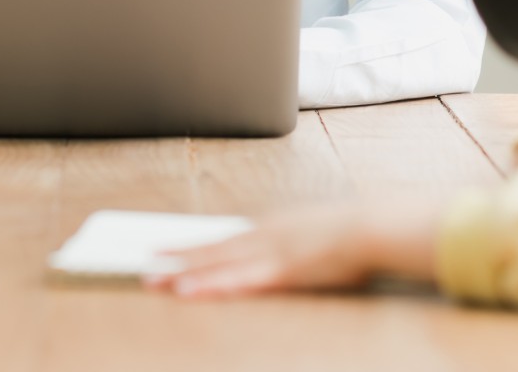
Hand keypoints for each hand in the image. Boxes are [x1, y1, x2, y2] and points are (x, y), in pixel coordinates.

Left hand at [142, 196, 446, 299]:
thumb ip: (299, 239)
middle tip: (144, 269)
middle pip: (212, 251)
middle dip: (176, 261)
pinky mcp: (281, 272)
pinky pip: (238, 282)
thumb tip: (292, 248)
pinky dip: (212, 286)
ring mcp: (270, 253)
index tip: (166, 251)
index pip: (224, 239)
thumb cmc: (354, 230)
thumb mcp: (318, 229)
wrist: (373, 226)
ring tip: (152, 281)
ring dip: (183, 274)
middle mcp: (263, 236)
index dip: (193, 246)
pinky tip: (190, 292)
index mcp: (272, 227)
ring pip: (216, 265)